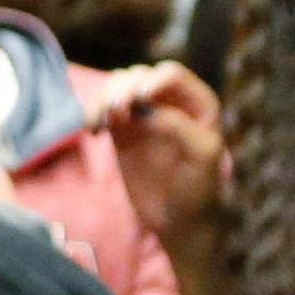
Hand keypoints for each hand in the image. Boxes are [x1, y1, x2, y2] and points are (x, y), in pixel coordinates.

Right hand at [92, 63, 227, 241]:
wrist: (178, 219)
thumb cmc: (198, 188)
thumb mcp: (202, 155)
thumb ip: (179, 127)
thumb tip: (145, 109)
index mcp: (198, 102)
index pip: (171, 75)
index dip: (153, 80)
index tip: (138, 97)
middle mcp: (169, 100)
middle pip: (139, 76)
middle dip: (122, 89)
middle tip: (112, 112)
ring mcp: (143, 112)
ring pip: (117, 87)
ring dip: (104, 99)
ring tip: (99, 123)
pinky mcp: (121, 128)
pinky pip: (103, 109)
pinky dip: (94, 114)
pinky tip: (93, 130)